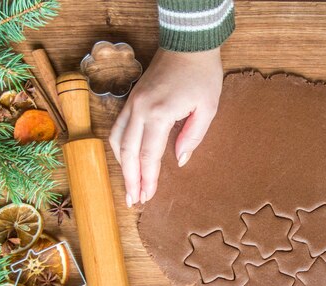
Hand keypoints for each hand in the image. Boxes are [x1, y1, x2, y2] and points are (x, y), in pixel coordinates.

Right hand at [109, 47, 222, 206]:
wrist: (188, 43)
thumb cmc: (202, 74)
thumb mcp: (208, 108)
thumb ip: (192, 137)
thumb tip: (179, 161)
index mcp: (159, 114)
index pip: (148, 156)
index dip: (148, 180)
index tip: (147, 198)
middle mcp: (140, 109)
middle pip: (128, 153)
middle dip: (131, 180)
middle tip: (133, 201)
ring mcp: (132, 102)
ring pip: (117, 140)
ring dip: (122, 165)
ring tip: (130, 185)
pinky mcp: (131, 98)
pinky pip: (118, 127)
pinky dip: (119, 147)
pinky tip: (126, 159)